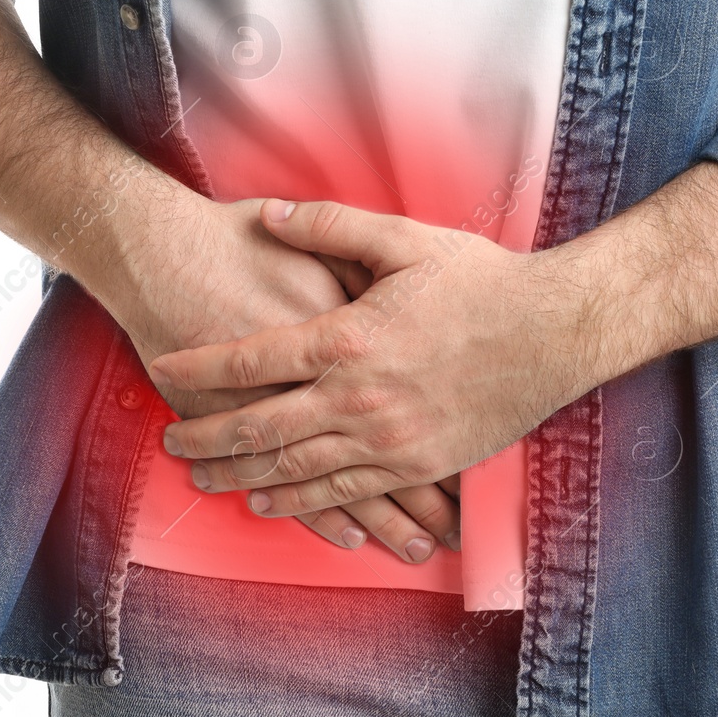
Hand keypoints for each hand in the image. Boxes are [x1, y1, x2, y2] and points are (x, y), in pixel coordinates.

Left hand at [150, 199, 595, 517]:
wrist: (554, 333)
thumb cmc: (482, 282)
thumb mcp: (405, 240)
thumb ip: (329, 227)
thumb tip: (265, 215)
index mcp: (348, 337)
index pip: (249, 360)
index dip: (198, 369)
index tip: (163, 370)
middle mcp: (358, 397)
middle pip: (258, 427)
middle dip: (205, 436)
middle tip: (169, 441)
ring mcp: (387, 438)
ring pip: (294, 468)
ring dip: (239, 475)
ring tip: (201, 477)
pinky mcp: (417, 463)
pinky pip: (345, 491)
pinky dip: (299, 501)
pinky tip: (269, 501)